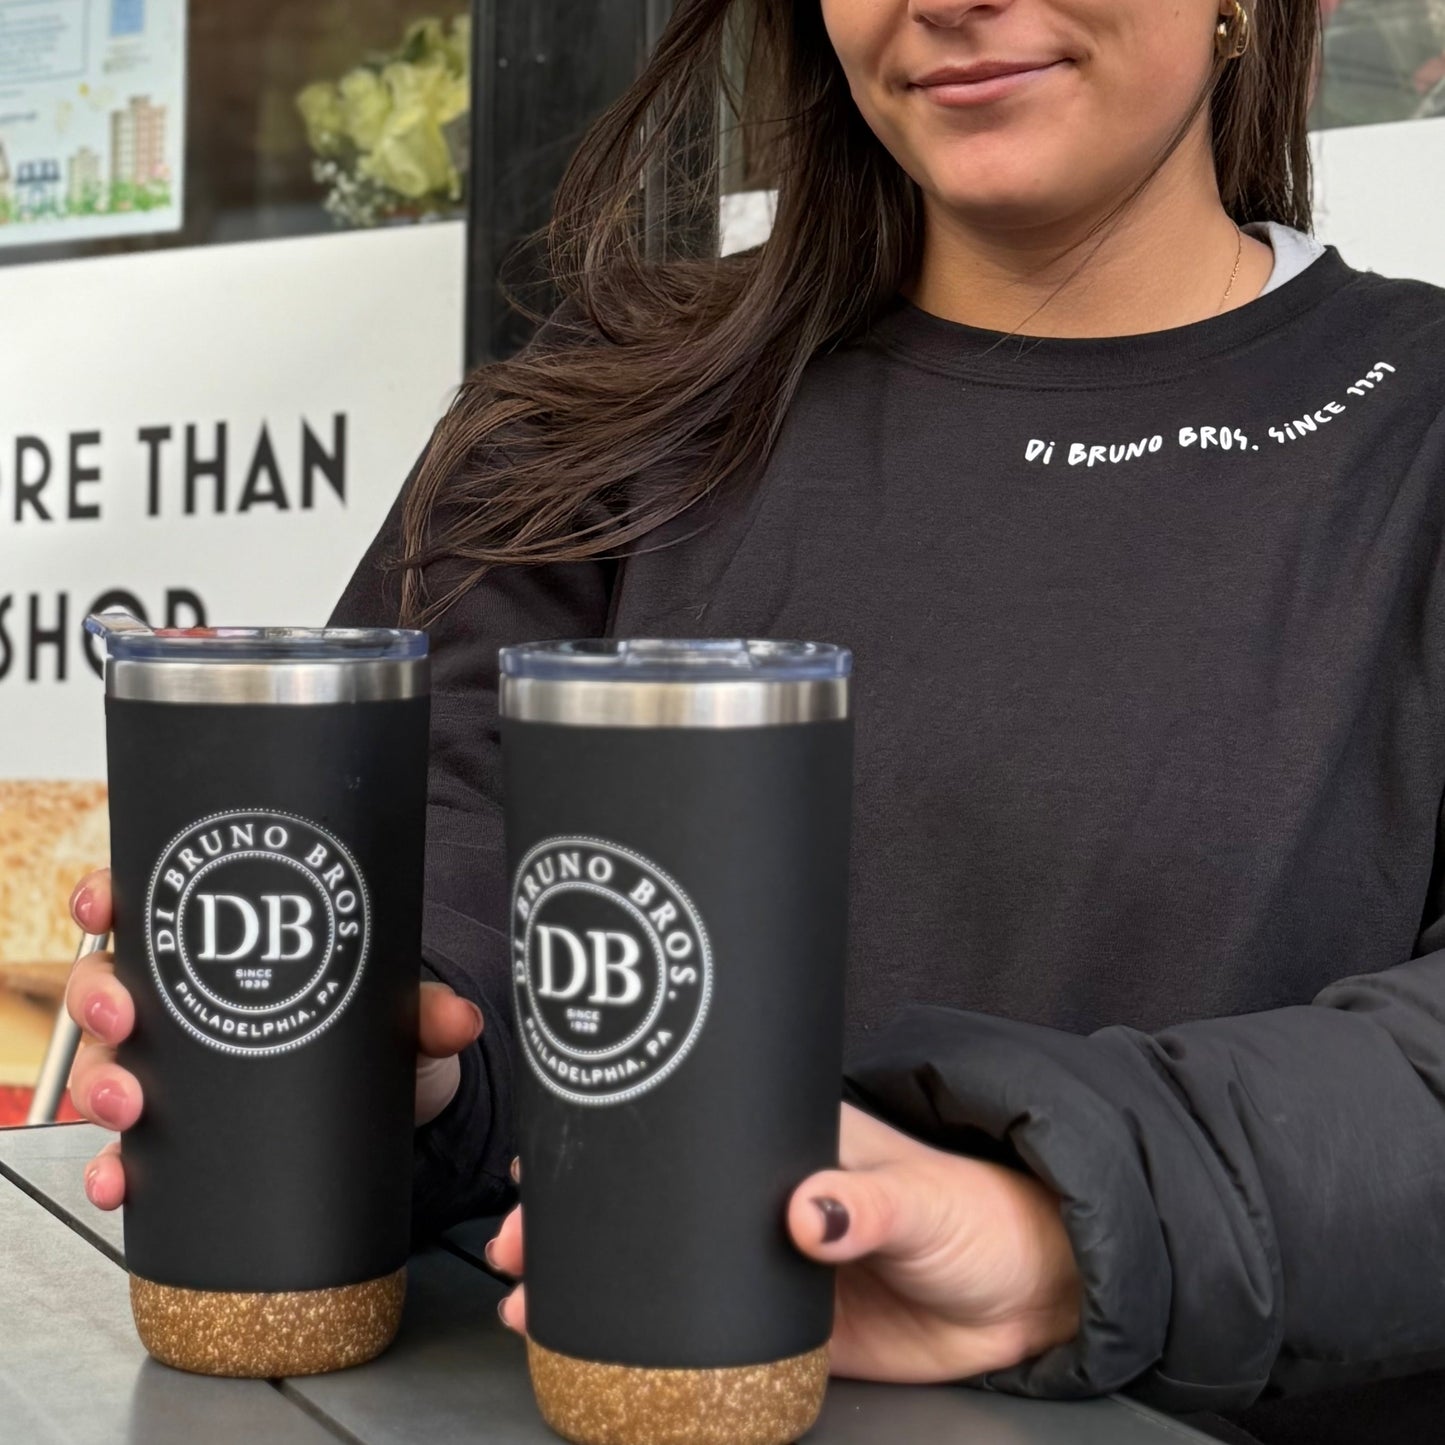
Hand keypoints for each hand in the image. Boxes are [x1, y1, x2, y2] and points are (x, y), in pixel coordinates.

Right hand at [64, 867, 483, 1210]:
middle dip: (100, 999)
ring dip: (100, 1084)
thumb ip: (427, 1011)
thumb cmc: (376, 1036)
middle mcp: (185, 1004)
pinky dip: (112, 1167)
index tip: (105, 906)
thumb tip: (458, 1019)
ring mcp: (174, 1072)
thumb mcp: (401, 1012)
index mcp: (224, 951)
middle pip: (108, 987)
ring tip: (127, 1104)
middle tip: (125, 1017)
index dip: (107, 899)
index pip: (147, 908)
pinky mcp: (180, 1137)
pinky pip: (125, 1151)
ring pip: (105, 1065)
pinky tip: (117, 1180)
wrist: (394, 1114)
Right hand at [488, 1104, 1080, 1382]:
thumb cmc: (971, 1213)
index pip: (680, 1135)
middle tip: (520, 1244)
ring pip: (660, 1274)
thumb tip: (807, 1210)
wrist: (1019, 1295)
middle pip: (650, 1207)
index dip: (613, 1144)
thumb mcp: (920, 1198)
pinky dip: (647, 1348)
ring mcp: (762, 1267)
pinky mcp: (781, 1331)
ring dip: (596, 1287)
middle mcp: (757, 1202)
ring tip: (533, 1303)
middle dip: (579, 1223)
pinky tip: (600, 1356)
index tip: (551, 1163)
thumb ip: (868, 1203)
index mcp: (782, 1144)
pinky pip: (701, 1342)